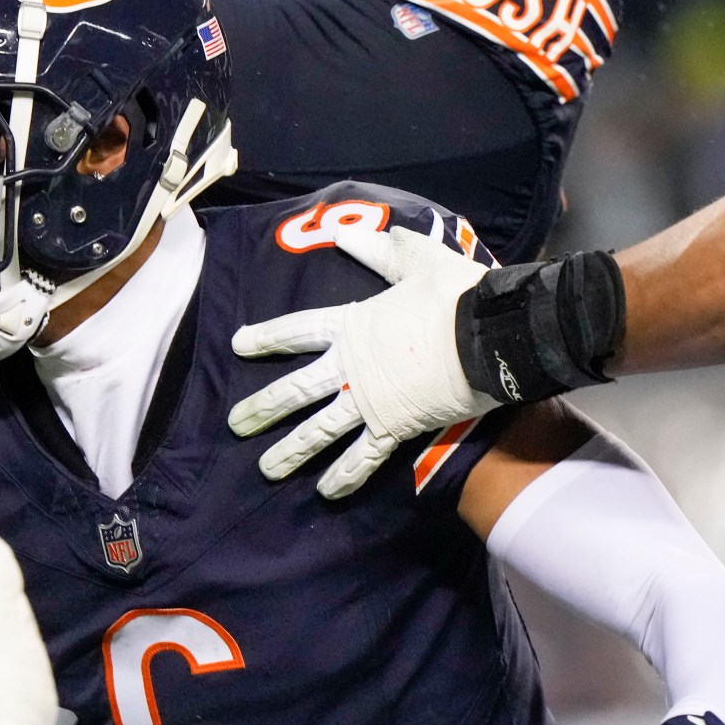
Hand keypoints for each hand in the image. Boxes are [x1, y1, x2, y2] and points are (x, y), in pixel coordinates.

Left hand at [228, 224, 494, 498]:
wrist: (488, 336)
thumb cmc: (456, 295)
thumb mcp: (417, 260)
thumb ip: (382, 251)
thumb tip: (351, 232)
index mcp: (351, 325)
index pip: (296, 330)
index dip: (266, 338)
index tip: (238, 345)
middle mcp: (350, 367)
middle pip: (295, 390)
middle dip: (263, 408)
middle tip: (236, 424)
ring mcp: (367, 401)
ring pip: (319, 431)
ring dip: (291, 452)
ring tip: (265, 470)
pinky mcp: (394, 428)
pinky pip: (364, 457)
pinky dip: (346, 476)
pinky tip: (326, 492)